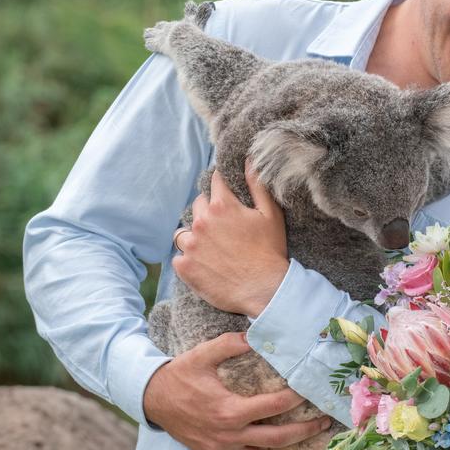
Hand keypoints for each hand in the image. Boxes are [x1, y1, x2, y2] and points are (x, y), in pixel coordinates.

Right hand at [143, 332, 330, 449]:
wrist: (153, 400)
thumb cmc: (181, 375)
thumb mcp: (203, 353)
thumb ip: (231, 342)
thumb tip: (257, 333)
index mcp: (228, 410)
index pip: (272, 407)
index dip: (294, 399)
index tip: (309, 391)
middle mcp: (228, 436)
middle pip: (276, 439)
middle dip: (304, 432)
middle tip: (324, 422)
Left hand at [173, 165, 289, 317]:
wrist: (264, 290)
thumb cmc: (270, 251)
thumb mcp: (271, 214)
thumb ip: (257, 184)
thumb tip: (248, 159)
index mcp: (221, 206)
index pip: (215, 182)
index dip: (222, 185)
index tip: (227, 193)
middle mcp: (201, 223)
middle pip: (198, 205)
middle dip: (209, 211)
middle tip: (225, 227)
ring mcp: (191, 246)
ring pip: (184, 232)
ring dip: (195, 235)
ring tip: (212, 247)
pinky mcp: (184, 268)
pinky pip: (179, 256)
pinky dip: (189, 258)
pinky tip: (206, 264)